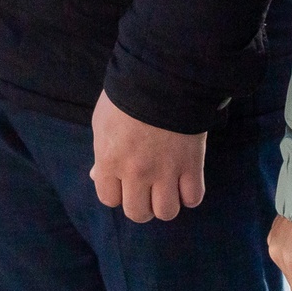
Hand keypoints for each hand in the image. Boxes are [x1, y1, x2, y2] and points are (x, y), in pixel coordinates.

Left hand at [89, 92, 206, 222]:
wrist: (162, 77)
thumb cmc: (126, 95)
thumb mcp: (102, 122)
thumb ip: (101, 153)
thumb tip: (98, 176)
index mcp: (110, 161)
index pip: (109, 199)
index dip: (116, 192)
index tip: (123, 181)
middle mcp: (136, 173)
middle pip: (138, 213)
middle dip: (141, 204)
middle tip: (147, 188)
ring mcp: (166, 171)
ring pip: (167, 212)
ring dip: (166, 203)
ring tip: (167, 187)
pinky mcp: (192, 165)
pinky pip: (193, 198)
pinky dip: (190, 194)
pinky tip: (186, 181)